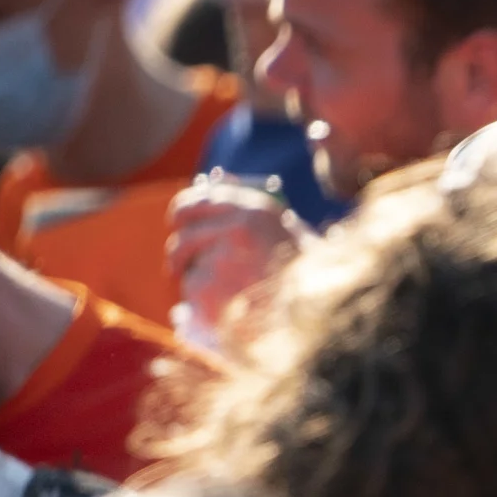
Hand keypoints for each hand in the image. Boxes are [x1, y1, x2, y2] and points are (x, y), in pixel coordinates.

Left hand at [166, 178, 305, 341]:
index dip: (182, 213)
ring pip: (189, 269)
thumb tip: (214, 178)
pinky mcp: (207, 289)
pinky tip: (231, 315)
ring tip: (230, 300)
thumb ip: (252, 209)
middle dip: (180, 256)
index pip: (199, 201)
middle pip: (185, 238)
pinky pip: (192, 295)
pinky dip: (203, 307)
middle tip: (179, 268)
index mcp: (257, 210)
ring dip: (200, 284)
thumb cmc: (307, 278)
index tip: (178, 224)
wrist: (319, 318)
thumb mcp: (289, 233)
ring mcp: (221, 259)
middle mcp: (237, 228)